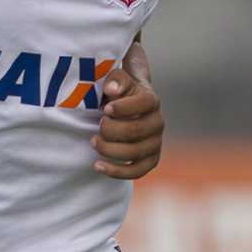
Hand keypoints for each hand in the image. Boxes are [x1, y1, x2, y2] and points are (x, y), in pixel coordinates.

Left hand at [91, 42, 164, 179]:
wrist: (128, 109)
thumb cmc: (119, 94)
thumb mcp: (117, 81)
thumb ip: (116, 80)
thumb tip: (112, 89)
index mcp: (151, 100)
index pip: (143, 104)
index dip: (123, 108)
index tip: (106, 109)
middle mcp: (158, 122)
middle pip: (134, 131)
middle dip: (110, 130)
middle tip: (98, 125)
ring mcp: (156, 142)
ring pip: (133, 153)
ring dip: (108, 149)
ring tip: (94, 141)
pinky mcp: (151, 159)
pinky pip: (137, 171)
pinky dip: (116, 172)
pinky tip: (98, 166)